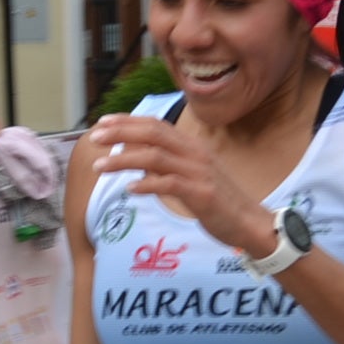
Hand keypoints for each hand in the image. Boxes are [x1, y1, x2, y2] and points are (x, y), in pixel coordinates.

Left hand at [86, 114, 270, 254]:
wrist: (249, 222)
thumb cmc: (218, 200)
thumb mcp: (191, 175)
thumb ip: (166, 164)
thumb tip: (134, 156)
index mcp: (191, 146)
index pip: (155, 124)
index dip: (127, 121)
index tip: (102, 123)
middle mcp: (195, 153)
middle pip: (153, 134)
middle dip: (120, 133)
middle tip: (94, 137)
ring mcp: (199, 172)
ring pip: (155, 157)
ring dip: (124, 160)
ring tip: (100, 166)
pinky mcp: (202, 194)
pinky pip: (170, 185)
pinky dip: (147, 185)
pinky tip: (130, 189)